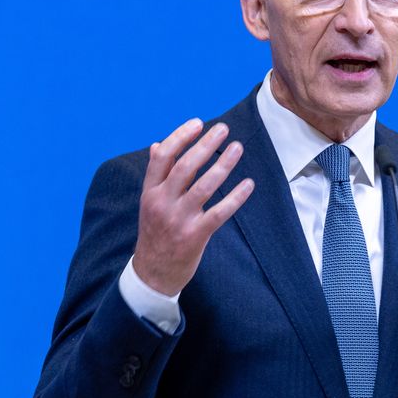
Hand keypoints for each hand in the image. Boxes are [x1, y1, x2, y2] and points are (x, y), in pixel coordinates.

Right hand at [132, 118, 254, 295]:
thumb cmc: (155, 234)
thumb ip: (156, 175)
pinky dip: (235, 197)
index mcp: (149, 192)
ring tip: (237, 147)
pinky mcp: (195, 236)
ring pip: (203, 186)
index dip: (180, 137)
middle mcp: (162, 203)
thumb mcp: (149, 203)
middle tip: (223, 129)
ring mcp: (179, 220)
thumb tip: (156, 144)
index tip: (198, 123)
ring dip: (223, 164)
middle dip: (205, 145)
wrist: (152, 274)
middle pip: (184, 167)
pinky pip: (219, 212)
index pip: (163, 157)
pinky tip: (249, 184)